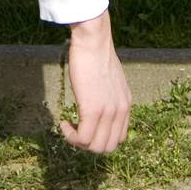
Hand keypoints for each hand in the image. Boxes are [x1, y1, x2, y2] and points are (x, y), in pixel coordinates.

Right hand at [61, 9, 131, 152]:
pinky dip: (71, 136)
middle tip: (75, 130)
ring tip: (69, 127)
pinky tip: (64, 122)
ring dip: (78, 142)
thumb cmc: (96, 55)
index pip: (118, 138)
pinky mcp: (93, 110)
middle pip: (107, 147)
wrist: (93, 41)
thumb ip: (109, 96)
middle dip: (89, 145)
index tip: (85, 127)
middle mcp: (121, 111)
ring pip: (95, 147)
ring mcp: (108, 112)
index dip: (100, 139)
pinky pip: (83, 138)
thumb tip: (96, 103)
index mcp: (126, 105)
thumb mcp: (110, 80)